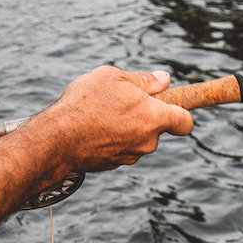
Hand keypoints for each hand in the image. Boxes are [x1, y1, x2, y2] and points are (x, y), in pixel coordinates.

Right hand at [35, 66, 193, 175]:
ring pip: (137, 138)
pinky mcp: (113, 165)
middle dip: (143, 115)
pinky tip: (91, 128)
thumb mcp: (114, 77)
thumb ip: (144, 79)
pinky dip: (111, 139)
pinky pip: (119, 148)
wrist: (57, 138)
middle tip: (120, 100)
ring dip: (126, 126)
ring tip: (99, 112)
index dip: (182, 113)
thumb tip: (164, 79)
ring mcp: (130, 156)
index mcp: (154, 117)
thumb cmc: (86, 103)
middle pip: (156, 128)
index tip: (172, 106)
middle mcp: (148, 141)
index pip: (185, 122)